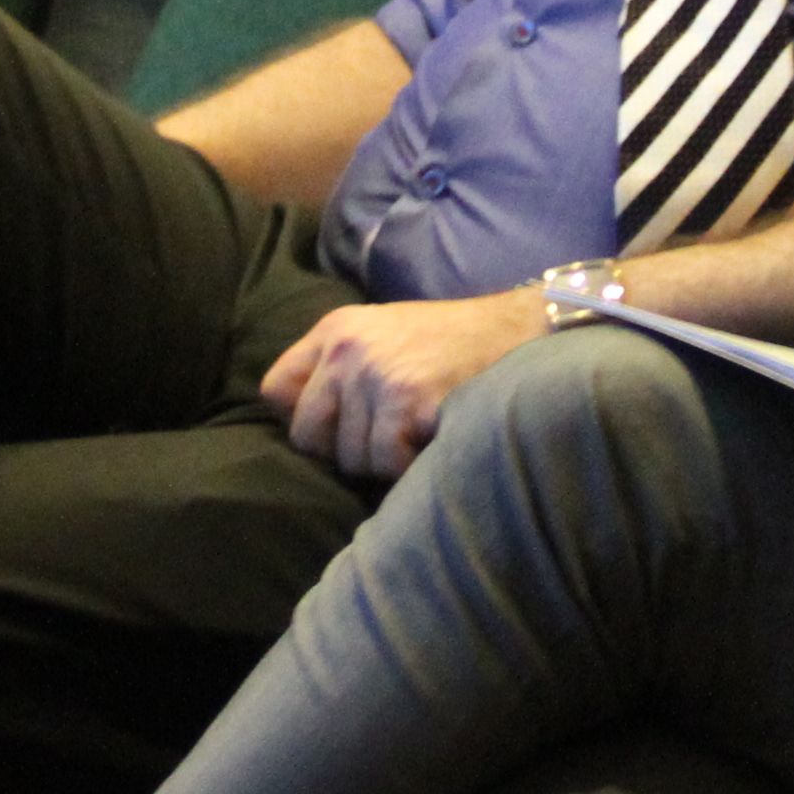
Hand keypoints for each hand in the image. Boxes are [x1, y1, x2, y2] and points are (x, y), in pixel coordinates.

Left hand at [262, 291, 540, 478]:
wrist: (518, 330)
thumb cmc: (451, 344)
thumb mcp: (382, 334)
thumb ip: (338, 368)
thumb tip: (296, 423)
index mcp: (335, 330)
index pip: (275, 390)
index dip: (303, 418)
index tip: (339, 424)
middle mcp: (347, 349)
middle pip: (307, 435)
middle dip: (345, 448)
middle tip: (388, 434)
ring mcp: (376, 374)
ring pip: (351, 458)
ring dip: (384, 460)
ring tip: (417, 430)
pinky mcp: (408, 401)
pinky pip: (387, 462)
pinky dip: (411, 464)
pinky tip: (433, 436)